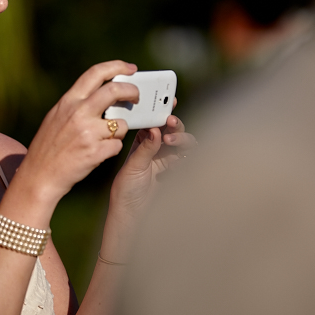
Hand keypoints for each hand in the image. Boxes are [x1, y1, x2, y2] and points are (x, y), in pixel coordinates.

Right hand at [14, 60, 140, 209]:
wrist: (39, 176)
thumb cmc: (48, 147)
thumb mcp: (56, 117)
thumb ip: (76, 104)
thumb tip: (103, 93)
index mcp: (68, 101)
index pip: (95, 73)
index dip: (117, 66)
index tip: (130, 68)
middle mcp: (78, 113)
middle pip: (115, 91)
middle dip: (132, 91)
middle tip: (137, 96)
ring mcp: (88, 132)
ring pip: (121, 124)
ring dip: (119, 131)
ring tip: (104, 140)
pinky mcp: (96, 151)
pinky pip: (117, 146)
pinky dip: (112, 149)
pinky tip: (98, 154)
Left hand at [109, 101, 195, 222]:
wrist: (132, 211)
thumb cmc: (126, 187)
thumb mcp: (134, 166)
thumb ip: (146, 148)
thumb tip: (155, 129)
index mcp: (143, 140)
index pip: (156, 121)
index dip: (163, 110)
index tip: (169, 103)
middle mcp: (157, 146)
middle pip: (173, 129)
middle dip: (175, 124)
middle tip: (170, 123)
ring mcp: (169, 158)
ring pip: (184, 143)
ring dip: (181, 139)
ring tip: (170, 142)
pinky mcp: (177, 171)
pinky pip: (188, 159)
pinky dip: (187, 157)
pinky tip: (179, 161)